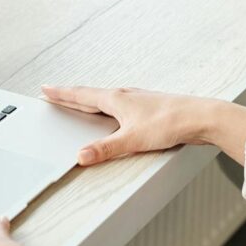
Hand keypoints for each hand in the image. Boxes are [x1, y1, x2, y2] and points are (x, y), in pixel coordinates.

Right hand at [41, 85, 245, 165]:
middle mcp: (125, 95)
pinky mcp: (148, 108)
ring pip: (105, 99)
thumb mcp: (133, 139)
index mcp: (116, 99)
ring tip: (79, 102)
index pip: (81, 95)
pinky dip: (106, 107)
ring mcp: (137, 100)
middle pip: (90, 95)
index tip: (46, 89)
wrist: (200, 117)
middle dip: (71, 95)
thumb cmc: (170, 123)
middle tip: (54, 93)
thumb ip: (106, 149)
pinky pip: (119, 105)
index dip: (62, 94)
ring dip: (89, 100)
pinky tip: (113, 114)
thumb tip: (81, 156)